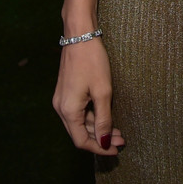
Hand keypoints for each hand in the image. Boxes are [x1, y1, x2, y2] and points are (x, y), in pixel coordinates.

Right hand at [52, 38, 124, 154]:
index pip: (81, 141)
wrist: (80, 34)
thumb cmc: (92, 60)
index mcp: (68, 110)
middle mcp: (60, 108)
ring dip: (97, 127)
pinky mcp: (66, 91)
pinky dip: (92, 116)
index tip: (116, 149)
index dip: (99, 148)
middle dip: (101, 138)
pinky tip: (105, 115)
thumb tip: (105, 142)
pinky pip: (78, 110)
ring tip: (118, 129)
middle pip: (80, 133)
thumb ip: (103, 119)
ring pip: (80, 122)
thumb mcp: (102, 91)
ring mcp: (62, 99)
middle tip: (121, 140)